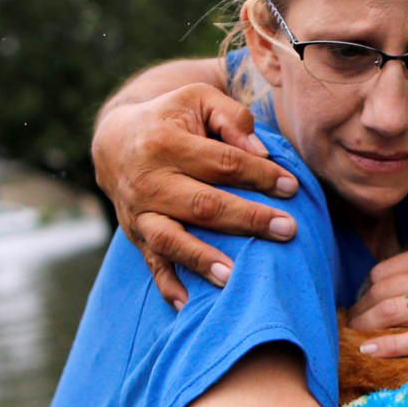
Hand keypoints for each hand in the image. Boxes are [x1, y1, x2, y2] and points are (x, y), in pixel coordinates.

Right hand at [93, 83, 300, 309]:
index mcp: (165, 141)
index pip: (221, 162)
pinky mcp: (135, 234)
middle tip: (287, 230)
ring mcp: (139, 211)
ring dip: (203, 260)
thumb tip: (260, 151)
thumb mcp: (199, 101)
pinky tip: (189, 306)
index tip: (291, 187)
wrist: (116, 140)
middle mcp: (148, 179)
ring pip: (171, 239)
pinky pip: (151, 263)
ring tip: (235, 277)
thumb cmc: (173, 119)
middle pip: (202, 204)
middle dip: (247, 219)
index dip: (258, 175)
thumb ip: (232, 118)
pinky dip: (168, 285)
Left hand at [349, 238, 407, 379]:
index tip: (361, 303)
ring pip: (391, 313)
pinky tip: (369, 351)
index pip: (385, 270)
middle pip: (382, 291)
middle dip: (360, 309)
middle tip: (350, 323)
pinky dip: (387, 346)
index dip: (366, 290)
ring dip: (365, 327)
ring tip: (353, 337)